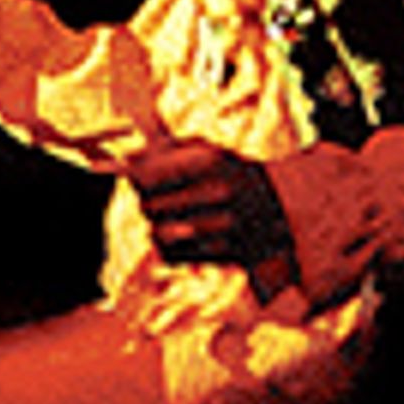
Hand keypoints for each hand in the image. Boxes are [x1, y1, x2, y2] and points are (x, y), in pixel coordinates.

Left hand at [128, 140, 297, 301]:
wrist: (282, 204)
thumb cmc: (230, 170)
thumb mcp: (203, 148)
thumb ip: (161, 150)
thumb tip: (121, 159)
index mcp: (208, 160)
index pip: (143, 176)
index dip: (136, 178)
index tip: (141, 178)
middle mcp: (217, 193)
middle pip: (148, 207)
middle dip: (147, 202)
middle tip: (161, 197)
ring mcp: (224, 226)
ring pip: (158, 234)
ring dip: (158, 226)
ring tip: (173, 216)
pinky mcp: (226, 252)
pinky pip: (174, 254)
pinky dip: (170, 246)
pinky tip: (184, 234)